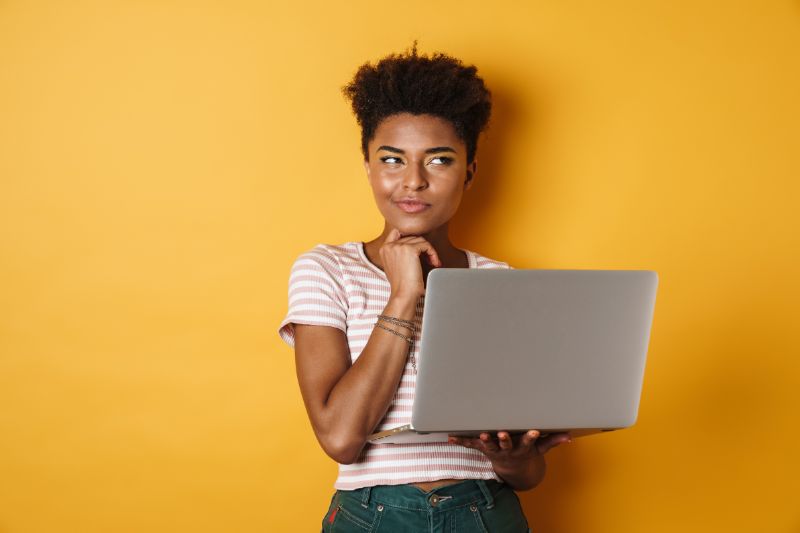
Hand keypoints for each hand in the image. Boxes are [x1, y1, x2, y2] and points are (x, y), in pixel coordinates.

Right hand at [380, 228, 441, 299]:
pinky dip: (433, 254)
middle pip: (411, 237)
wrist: (403, 294)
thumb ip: (398, 254)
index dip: (409, 237)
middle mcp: (389, 246)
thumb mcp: (394, 266)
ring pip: (420, 240)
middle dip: (422, 248)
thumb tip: (414, 247)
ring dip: (429, 251)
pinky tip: (434, 263)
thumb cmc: (401, 285)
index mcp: (384, 249)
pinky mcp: (410, 249)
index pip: (396, 232)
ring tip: (432, 262)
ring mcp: (399, 246)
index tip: (418, 249)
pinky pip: (426, 245)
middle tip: (428, 260)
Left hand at [448, 430, 570, 467]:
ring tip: (481, 435)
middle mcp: (507, 450)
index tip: (535, 430)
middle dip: (504, 439)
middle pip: (505, 444)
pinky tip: (450, 437)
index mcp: (522, 448)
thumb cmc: (526, 452)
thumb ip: (552, 441)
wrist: (513, 469)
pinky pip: (470, 445)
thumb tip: (569, 437)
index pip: (528, 442)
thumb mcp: (540, 449)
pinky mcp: (483, 448)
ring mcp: (494, 450)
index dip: (530, 437)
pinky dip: (460, 441)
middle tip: (502, 433)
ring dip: (484, 440)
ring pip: (488, 446)